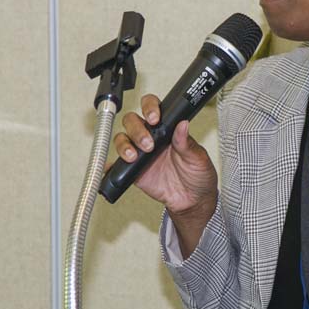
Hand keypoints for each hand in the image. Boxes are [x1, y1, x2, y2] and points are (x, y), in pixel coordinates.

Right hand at [111, 94, 217, 253]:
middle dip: (137, 129)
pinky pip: (117, 165)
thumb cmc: (198, 175)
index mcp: (167, 129)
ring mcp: (141, 153)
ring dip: (124, 145)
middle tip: (148, 144)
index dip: (150, 108)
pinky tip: (111, 167)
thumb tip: (183, 124)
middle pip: (132, 121)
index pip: (153, 108)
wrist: (192, 201)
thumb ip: (188, 143)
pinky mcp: (133, 170)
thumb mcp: (198, 158)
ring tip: (134, 156)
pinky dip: (110, 165)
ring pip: (122, 139)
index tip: (154, 118)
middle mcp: (151, 137)